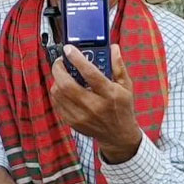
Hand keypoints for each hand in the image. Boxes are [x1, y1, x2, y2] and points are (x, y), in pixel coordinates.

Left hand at [50, 45, 142, 163]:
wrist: (118, 135)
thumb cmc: (122, 107)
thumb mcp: (126, 86)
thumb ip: (118, 66)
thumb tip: (113, 47)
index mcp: (109, 94)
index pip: (90, 73)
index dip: (77, 59)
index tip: (69, 49)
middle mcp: (94, 106)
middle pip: (67, 85)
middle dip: (59, 69)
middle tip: (60, 62)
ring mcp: (81, 116)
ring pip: (59, 93)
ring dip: (57, 80)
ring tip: (62, 74)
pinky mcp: (73, 122)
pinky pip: (57, 103)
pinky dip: (57, 93)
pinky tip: (63, 88)